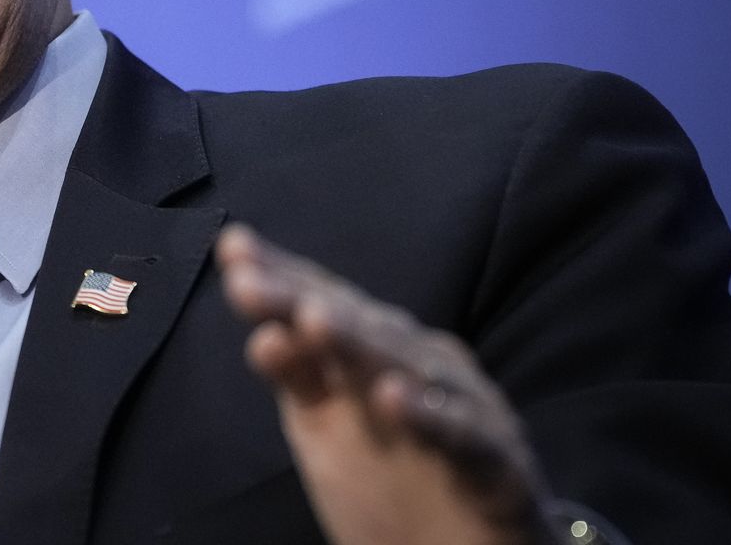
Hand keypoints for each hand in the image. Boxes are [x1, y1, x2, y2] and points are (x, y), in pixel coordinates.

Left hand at [217, 225, 557, 544]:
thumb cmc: (391, 482)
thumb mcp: (326, 426)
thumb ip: (297, 378)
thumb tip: (262, 334)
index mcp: (378, 351)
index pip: (325, 301)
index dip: (281, 275)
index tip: (231, 247)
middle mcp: (422, 365)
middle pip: (358, 325)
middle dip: (301, 299)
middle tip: (247, 280)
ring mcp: (464, 408)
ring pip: (411, 366)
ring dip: (361, 342)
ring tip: (313, 318)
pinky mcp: (499, 462)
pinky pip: (465, 435)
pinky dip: (431, 416)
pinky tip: (392, 397)